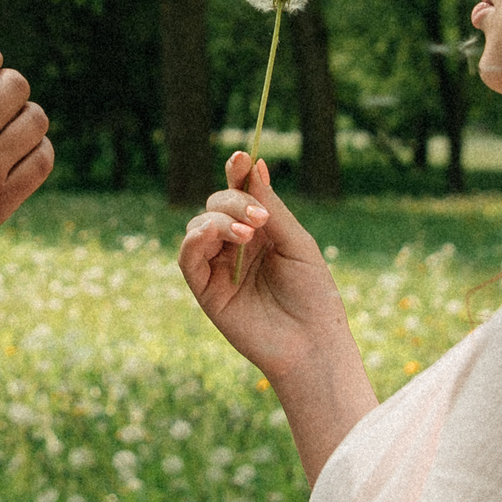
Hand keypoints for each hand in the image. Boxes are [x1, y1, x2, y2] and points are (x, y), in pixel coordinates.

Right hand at [178, 154, 351, 382]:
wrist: (313, 344)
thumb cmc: (314, 295)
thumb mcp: (296, 243)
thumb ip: (271, 207)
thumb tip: (254, 165)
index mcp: (262, 231)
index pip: (241, 194)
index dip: (237, 173)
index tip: (241, 157)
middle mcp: (237, 246)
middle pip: (217, 205)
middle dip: (233, 202)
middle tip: (259, 218)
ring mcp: (219, 267)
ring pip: (200, 226)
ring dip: (218, 220)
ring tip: (247, 233)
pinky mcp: (206, 290)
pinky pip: (188, 258)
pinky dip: (196, 240)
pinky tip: (214, 236)